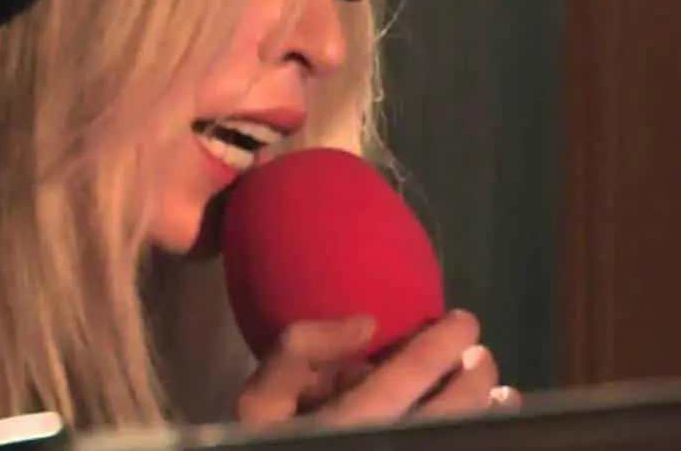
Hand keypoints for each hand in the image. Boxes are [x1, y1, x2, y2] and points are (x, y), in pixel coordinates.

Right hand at [236, 310, 521, 426]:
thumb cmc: (261, 448)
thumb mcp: (259, 401)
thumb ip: (300, 351)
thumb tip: (366, 325)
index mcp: (349, 422)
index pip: (410, 374)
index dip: (443, 342)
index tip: (463, 319)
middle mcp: (391, 443)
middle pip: (454, 411)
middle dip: (476, 377)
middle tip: (481, 354)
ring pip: (467, 437)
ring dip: (491, 412)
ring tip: (500, 392)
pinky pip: (456, 445)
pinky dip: (481, 433)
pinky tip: (491, 423)